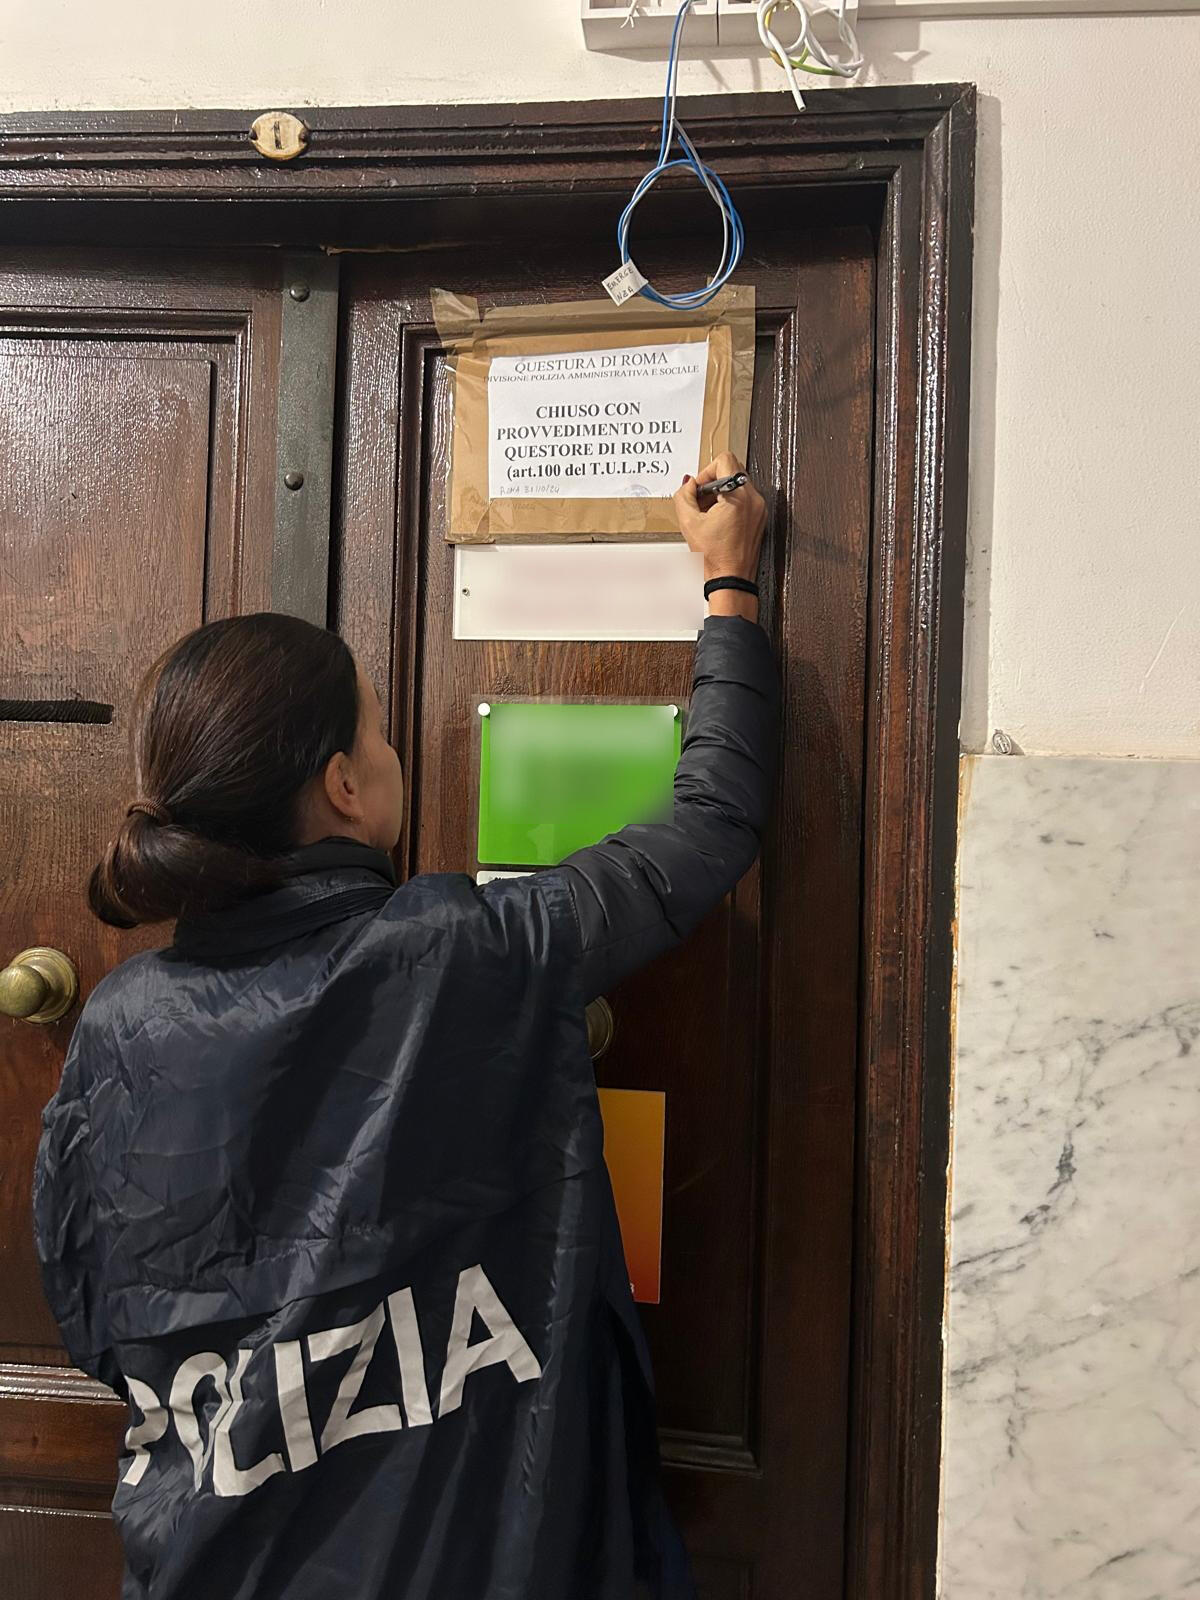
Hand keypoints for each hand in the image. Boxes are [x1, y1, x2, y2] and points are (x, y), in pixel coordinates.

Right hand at [673, 453, 766, 620]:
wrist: (731, 579)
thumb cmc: (715, 557)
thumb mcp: (689, 523)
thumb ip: (684, 496)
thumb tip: (688, 483)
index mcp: (739, 497)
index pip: (725, 461)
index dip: (706, 471)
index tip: (699, 488)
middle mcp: (754, 499)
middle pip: (733, 470)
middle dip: (713, 482)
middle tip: (701, 501)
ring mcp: (759, 508)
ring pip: (738, 484)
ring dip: (720, 493)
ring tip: (709, 514)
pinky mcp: (759, 517)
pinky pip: (744, 499)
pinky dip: (730, 503)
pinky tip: (718, 520)